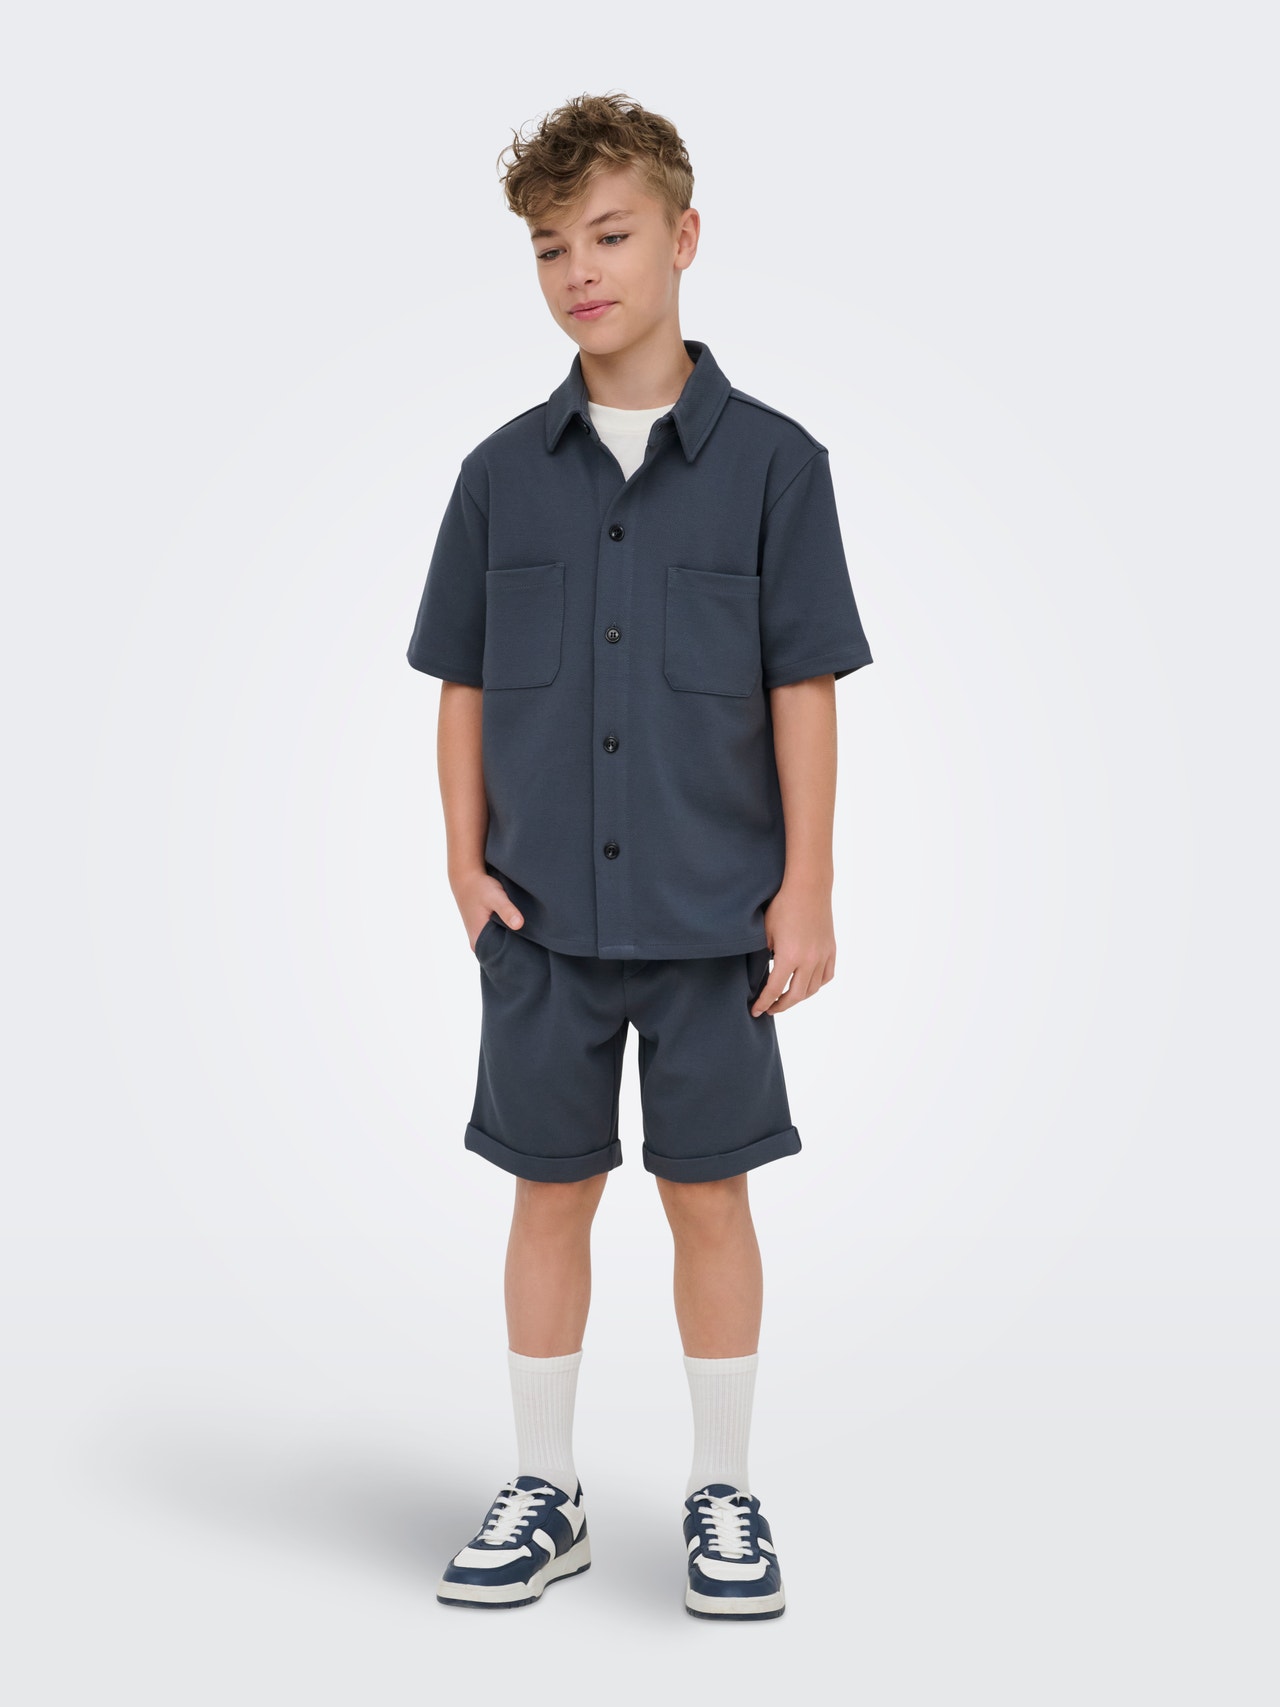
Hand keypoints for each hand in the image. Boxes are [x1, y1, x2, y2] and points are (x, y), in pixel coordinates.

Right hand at [455, 875, 524, 952]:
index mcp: (478, 941)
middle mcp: (477, 943)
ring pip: (499, 945)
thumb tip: (519, 924)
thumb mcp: (494, 896)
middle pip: (500, 953)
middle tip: (533, 942)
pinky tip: (517, 928)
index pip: (500, 958)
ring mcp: (480, 938)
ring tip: (527, 935)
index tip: (531, 949)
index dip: (516, 954)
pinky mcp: (483, 931)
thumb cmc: (480, 887)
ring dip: (511, 940)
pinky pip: (498, 937)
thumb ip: (506, 910)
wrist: (466, 878)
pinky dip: (506, 933)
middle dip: (515, 948)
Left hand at [751, 890, 835, 1015]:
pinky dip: (816, 984)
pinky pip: (826, 976)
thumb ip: (764, 956)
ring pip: (813, 989)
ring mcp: (823, 956)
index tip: (756, 1011)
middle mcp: (809, 960)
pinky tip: (807, 984)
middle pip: (796, 995)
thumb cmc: (783, 905)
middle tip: (770, 1008)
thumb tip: (761, 974)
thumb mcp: (765, 931)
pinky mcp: (831, 949)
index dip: (764, 1003)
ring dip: (799, 997)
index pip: (774, 989)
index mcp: (789, 956)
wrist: (809, 887)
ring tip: (787, 997)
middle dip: (781, 1005)